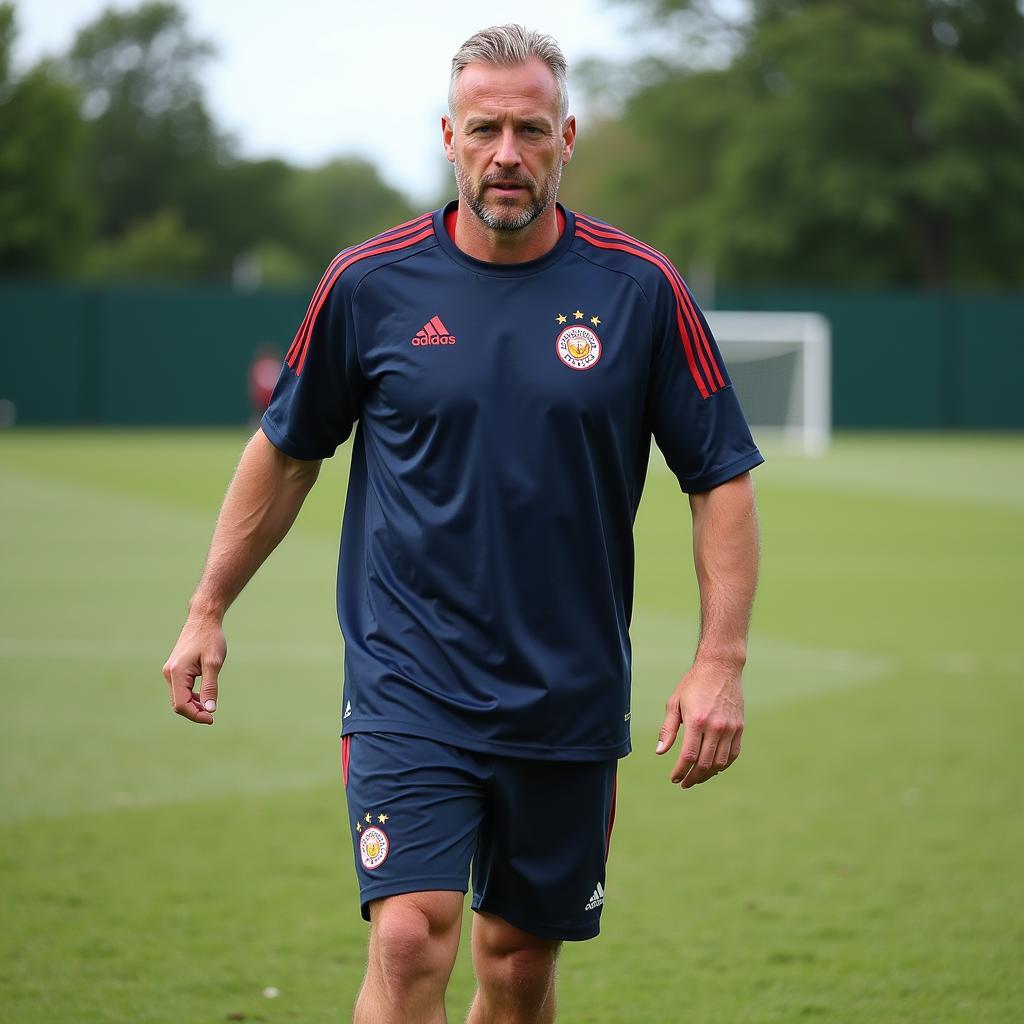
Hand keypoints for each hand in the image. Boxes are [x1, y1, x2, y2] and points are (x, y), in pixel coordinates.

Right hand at [162, 613, 226, 725]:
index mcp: (177, 673)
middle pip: (178, 704)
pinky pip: (180, 690)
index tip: (211, 718)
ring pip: (178, 698)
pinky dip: (191, 697)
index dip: (196, 715)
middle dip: (194, 712)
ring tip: (209, 709)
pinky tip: (203, 698)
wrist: (203, 619)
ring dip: (192, 705)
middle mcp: (169, 673)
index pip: (181, 705)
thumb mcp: (214, 664)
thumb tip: (209, 709)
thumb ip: (210, 687)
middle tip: (212, 716)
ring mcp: (170, 671)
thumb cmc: (210, 639)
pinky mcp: (175, 669)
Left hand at [656, 660, 743, 789]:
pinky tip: (713, 769)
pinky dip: (723, 765)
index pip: (688, 756)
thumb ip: (668, 729)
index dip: (680, 771)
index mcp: (697, 721)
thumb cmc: (693, 684)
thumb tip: (660, 751)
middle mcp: (715, 727)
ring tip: (697, 778)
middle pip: (705, 764)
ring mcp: (730, 728)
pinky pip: (733, 754)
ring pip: (720, 763)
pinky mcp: (739, 727)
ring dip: (707, 775)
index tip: (674, 779)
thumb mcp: (674, 703)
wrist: (720, 668)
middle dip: (692, 777)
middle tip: (684, 783)